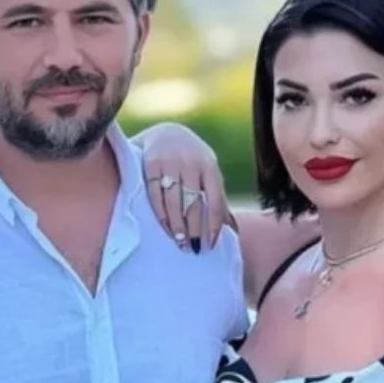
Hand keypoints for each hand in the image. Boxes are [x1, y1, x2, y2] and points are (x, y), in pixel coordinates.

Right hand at [135, 121, 230, 252]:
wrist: (165, 133)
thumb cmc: (192, 159)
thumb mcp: (208, 172)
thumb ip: (217, 197)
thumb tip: (232, 229)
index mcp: (210, 167)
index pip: (215, 201)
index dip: (214, 225)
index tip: (211, 244)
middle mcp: (191, 164)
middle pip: (194, 204)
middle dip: (195, 230)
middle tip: (194, 249)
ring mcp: (170, 164)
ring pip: (174, 203)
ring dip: (177, 226)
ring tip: (180, 243)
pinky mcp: (151, 165)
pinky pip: (156, 196)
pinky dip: (162, 216)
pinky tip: (166, 228)